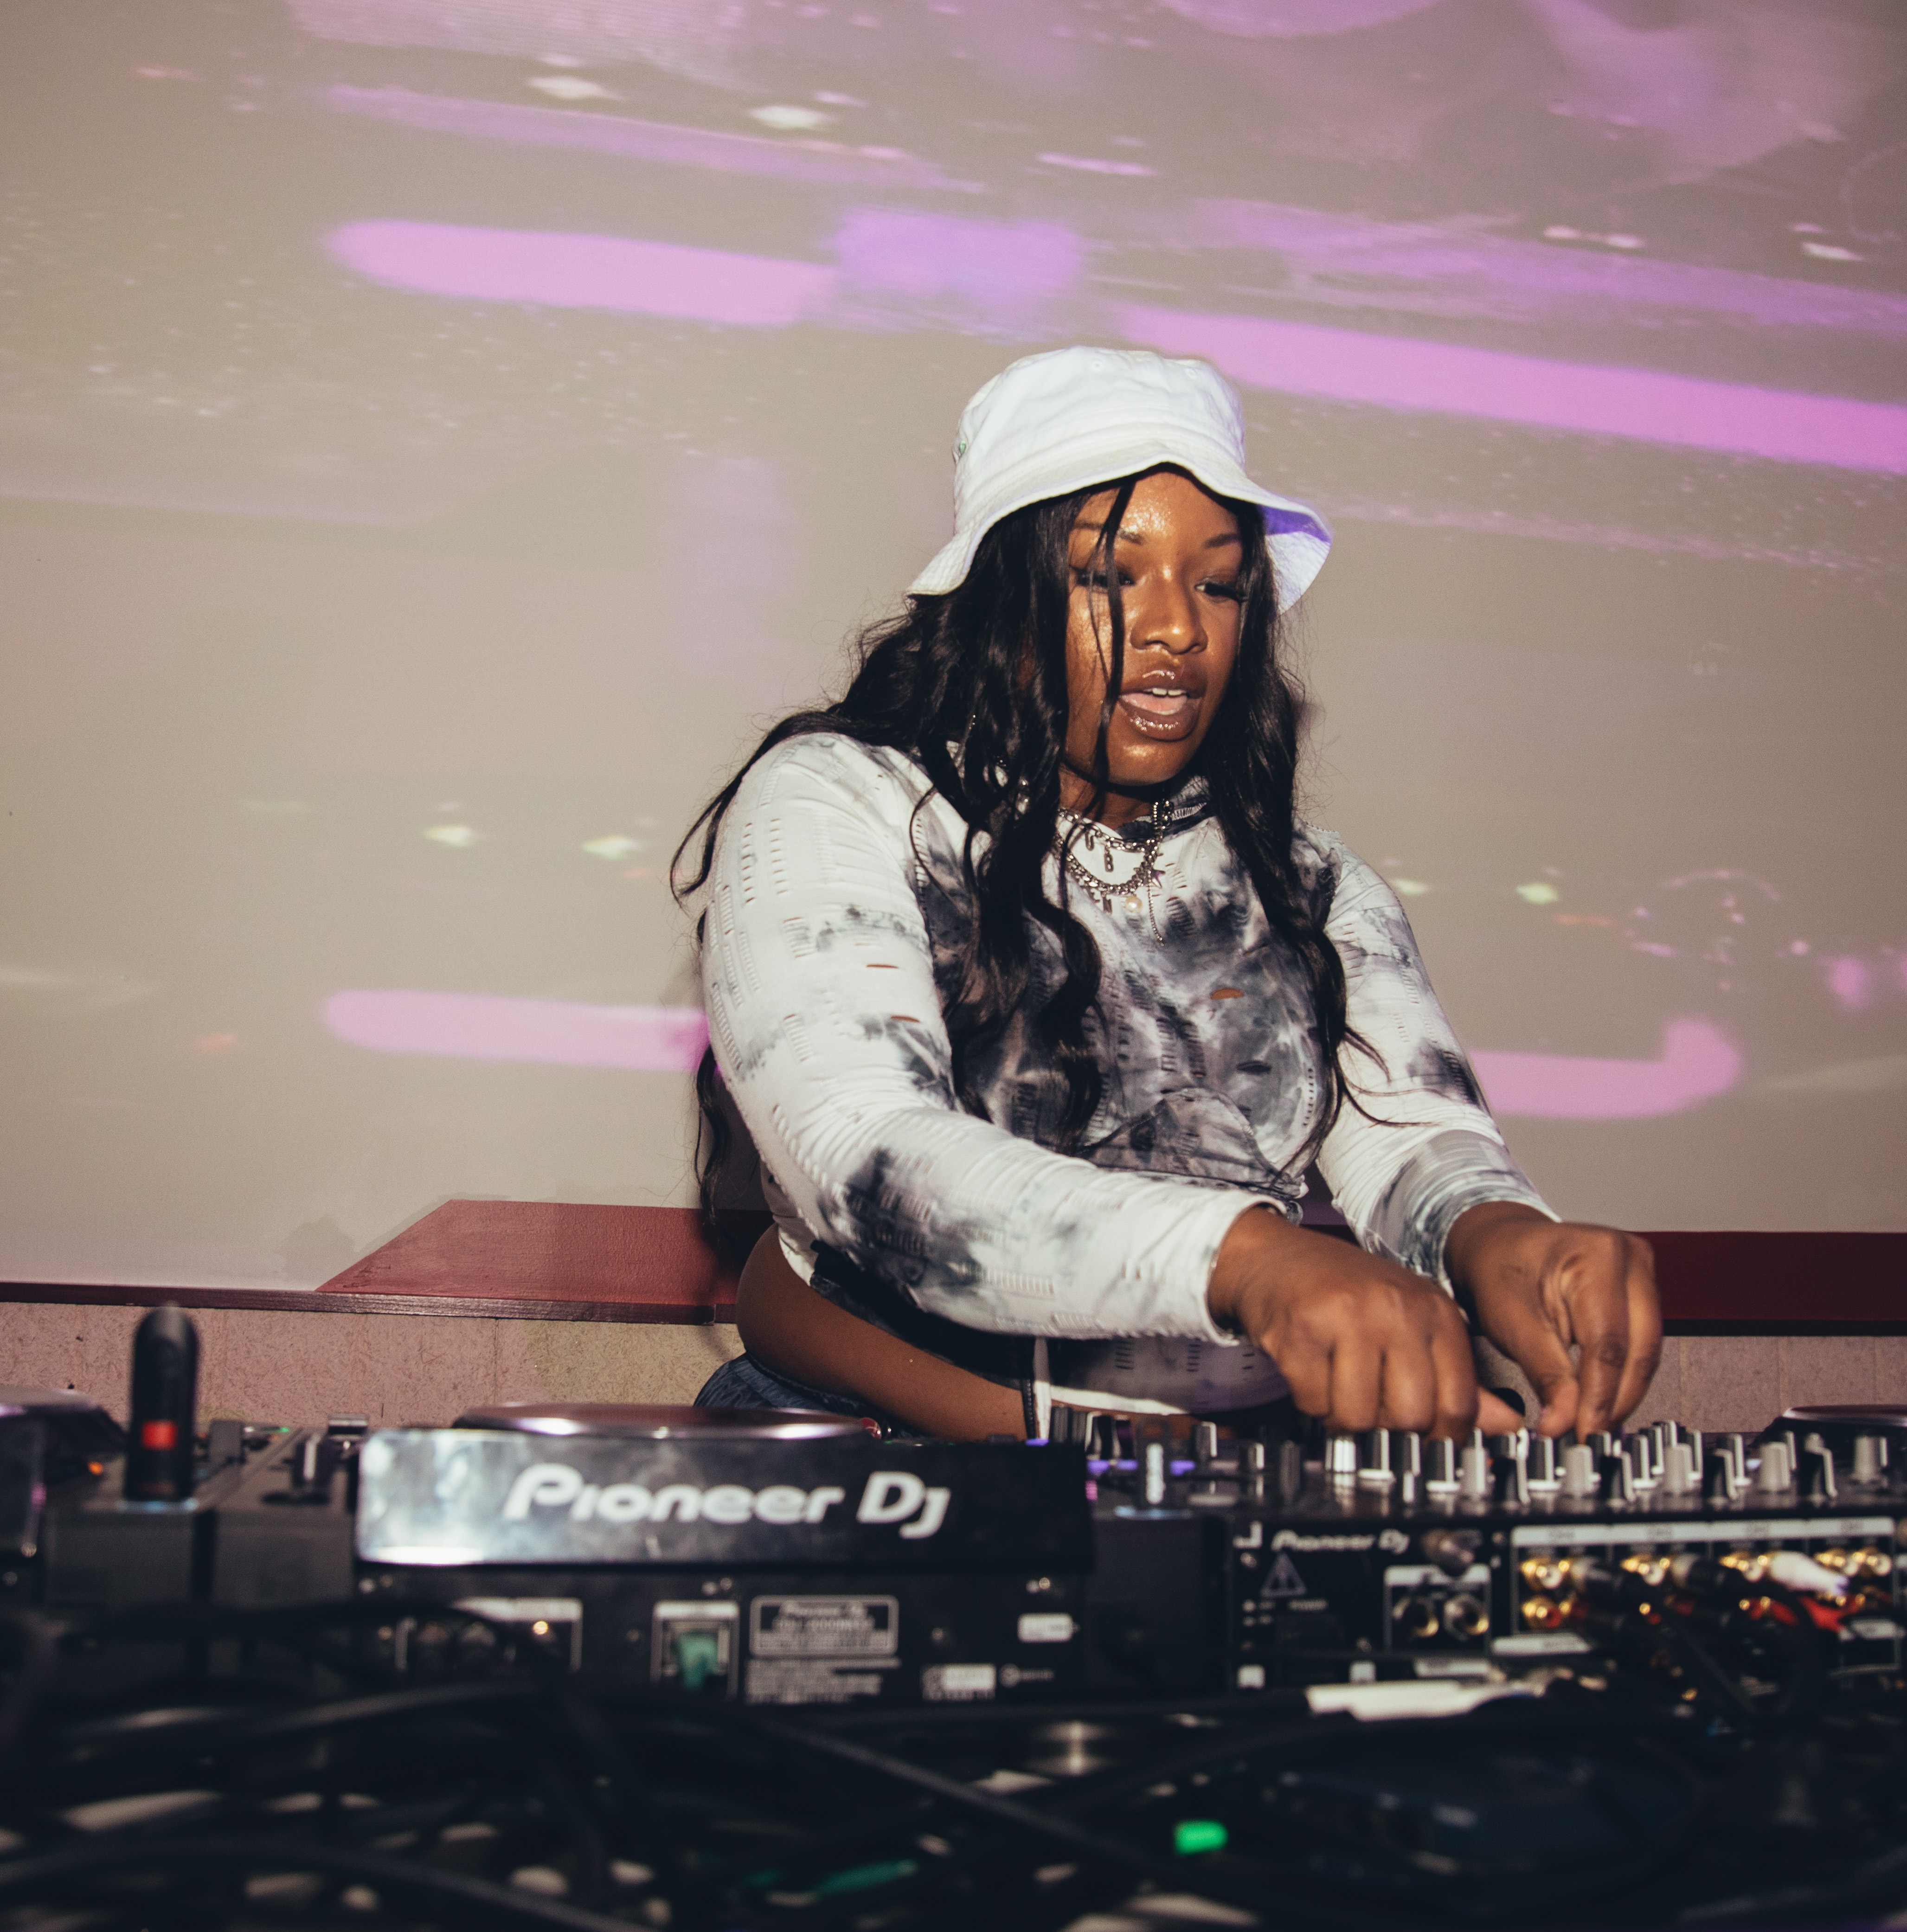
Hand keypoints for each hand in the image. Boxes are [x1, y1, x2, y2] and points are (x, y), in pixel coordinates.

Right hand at [1208, 1209, 1522, 1437]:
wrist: (1276, 1256)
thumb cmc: (1347, 1293)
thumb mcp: (1413, 1326)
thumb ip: (1459, 1379)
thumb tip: (1511, 1426)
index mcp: (1435, 1311)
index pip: (1458, 1403)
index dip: (1439, 1436)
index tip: (1421, 1440)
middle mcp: (1397, 1309)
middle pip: (1410, 1417)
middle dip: (1385, 1427)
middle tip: (1370, 1405)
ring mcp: (1348, 1316)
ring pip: (1359, 1416)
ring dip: (1343, 1416)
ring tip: (1338, 1385)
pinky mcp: (1301, 1328)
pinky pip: (1314, 1402)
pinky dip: (1310, 1400)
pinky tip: (1311, 1371)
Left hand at [1446, 1203, 1661, 1439]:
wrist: (1497, 1244)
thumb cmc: (1499, 1268)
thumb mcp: (1510, 1320)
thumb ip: (1544, 1373)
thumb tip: (1564, 1423)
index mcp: (1598, 1254)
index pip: (1609, 1343)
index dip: (1599, 1397)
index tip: (1582, 1432)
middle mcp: (1631, 1259)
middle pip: (1638, 1350)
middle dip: (1614, 1401)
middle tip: (1589, 1437)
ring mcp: (1642, 1274)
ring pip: (1645, 1352)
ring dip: (1622, 1394)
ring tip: (1593, 1426)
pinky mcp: (1641, 1294)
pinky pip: (1641, 1345)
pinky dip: (1622, 1377)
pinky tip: (1601, 1403)